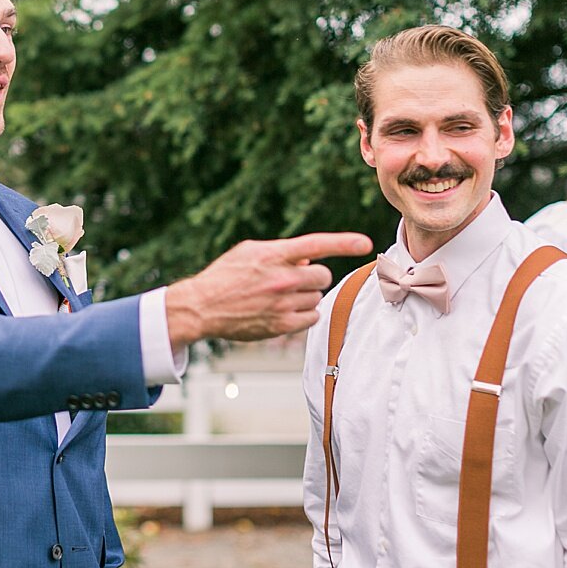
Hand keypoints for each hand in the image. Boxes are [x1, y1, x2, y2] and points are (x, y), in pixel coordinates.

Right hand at [164, 232, 372, 350]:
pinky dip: (302, 315)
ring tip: (277, 298)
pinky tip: (281, 311)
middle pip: (322, 275)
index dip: (344, 243)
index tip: (365, 243)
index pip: (316, 244)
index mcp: (273, 255)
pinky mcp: (282, 325)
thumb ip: (281, 252)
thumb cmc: (225, 276)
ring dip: (303, 297)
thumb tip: (310, 260)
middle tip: (292, 280)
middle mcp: (282, 278)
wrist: (201, 307)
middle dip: (312, 277)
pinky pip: (311, 318)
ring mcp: (283, 303)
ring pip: (316, 297)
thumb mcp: (249, 252)